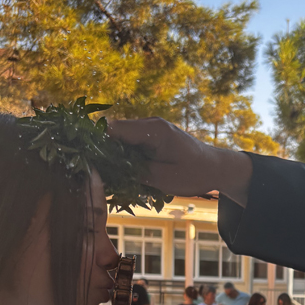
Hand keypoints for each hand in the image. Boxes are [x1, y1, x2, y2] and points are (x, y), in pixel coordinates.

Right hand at [107, 118, 252, 204]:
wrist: (216, 168)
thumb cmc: (195, 174)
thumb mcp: (163, 179)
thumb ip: (134, 173)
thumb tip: (107, 172)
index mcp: (154, 130)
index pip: (114, 129)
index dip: (97, 144)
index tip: (87, 161)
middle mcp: (150, 124)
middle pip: (114, 133)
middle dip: (103, 152)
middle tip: (96, 173)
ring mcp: (150, 129)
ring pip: (120, 140)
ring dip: (115, 157)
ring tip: (110, 176)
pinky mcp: (151, 138)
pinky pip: (131, 144)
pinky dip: (125, 158)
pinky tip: (123, 174)